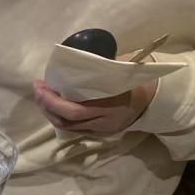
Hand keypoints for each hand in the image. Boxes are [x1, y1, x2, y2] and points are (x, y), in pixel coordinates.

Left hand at [33, 79, 156, 133]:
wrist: (156, 99)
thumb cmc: (138, 80)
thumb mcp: (121, 71)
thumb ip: (99, 70)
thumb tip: (72, 60)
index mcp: (110, 107)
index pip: (73, 110)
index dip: (52, 101)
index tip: (40, 86)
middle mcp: (103, 123)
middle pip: (66, 121)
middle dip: (46, 106)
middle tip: (37, 89)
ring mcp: (101, 130)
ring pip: (67, 127)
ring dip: (49, 113)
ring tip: (41, 97)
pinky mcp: (98, 134)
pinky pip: (73, 129)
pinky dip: (59, 118)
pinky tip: (52, 106)